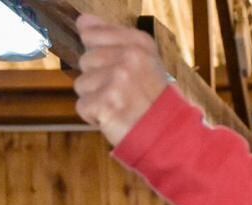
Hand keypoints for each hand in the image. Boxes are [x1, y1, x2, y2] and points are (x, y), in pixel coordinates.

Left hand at [73, 14, 168, 146]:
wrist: (169, 135)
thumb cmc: (154, 100)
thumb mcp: (144, 61)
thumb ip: (113, 38)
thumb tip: (83, 21)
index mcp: (139, 44)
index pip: (92, 32)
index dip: (97, 52)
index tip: (112, 66)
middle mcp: (128, 58)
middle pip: (85, 60)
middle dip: (98, 79)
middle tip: (122, 93)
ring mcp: (117, 80)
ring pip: (82, 84)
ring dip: (96, 99)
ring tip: (120, 106)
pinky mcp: (106, 103)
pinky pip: (82, 106)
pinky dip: (95, 116)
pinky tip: (115, 118)